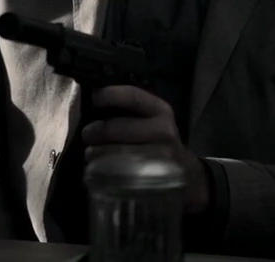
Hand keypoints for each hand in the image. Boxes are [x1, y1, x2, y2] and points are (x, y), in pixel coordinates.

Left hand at [80, 85, 209, 214]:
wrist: (187, 174)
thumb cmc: (158, 142)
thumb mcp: (152, 120)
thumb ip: (128, 111)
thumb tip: (90, 104)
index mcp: (160, 111)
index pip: (133, 96)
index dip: (109, 95)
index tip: (92, 98)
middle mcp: (164, 131)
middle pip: (119, 128)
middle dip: (96, 131)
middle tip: (86, 135)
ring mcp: (161, 157)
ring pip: (117, 153)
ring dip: (97, 154)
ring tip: (90, 154)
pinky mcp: (156, 179)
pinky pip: (122, 175)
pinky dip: (105, 172)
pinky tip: (99, 171)